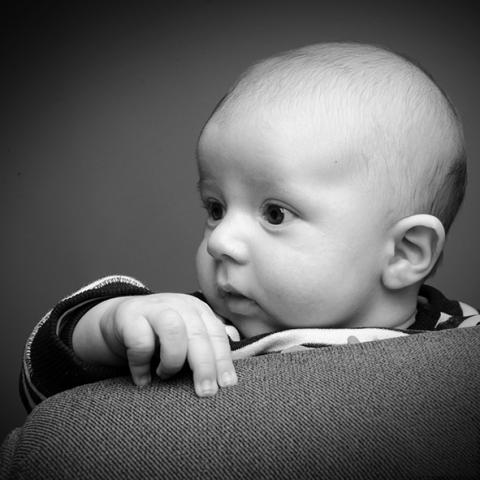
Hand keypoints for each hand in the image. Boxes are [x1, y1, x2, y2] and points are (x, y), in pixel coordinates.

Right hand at [75, 293, 237, 396]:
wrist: (118, 320)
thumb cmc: (158, 334)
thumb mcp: (186, 334)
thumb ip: (208, 339)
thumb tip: (236, 341)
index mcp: (197, 310)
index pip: (216, 334)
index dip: (224, 360)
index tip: (228, 384)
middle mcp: (179, 305)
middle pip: (199, 334)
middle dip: (205, 365)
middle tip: (206, 392)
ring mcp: (154, 308)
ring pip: (173, 329)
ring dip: (173, 359)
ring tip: (166, 376)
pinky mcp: (129, 316)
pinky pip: (140, 342)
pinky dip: (142, 365)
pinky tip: (143, 380)